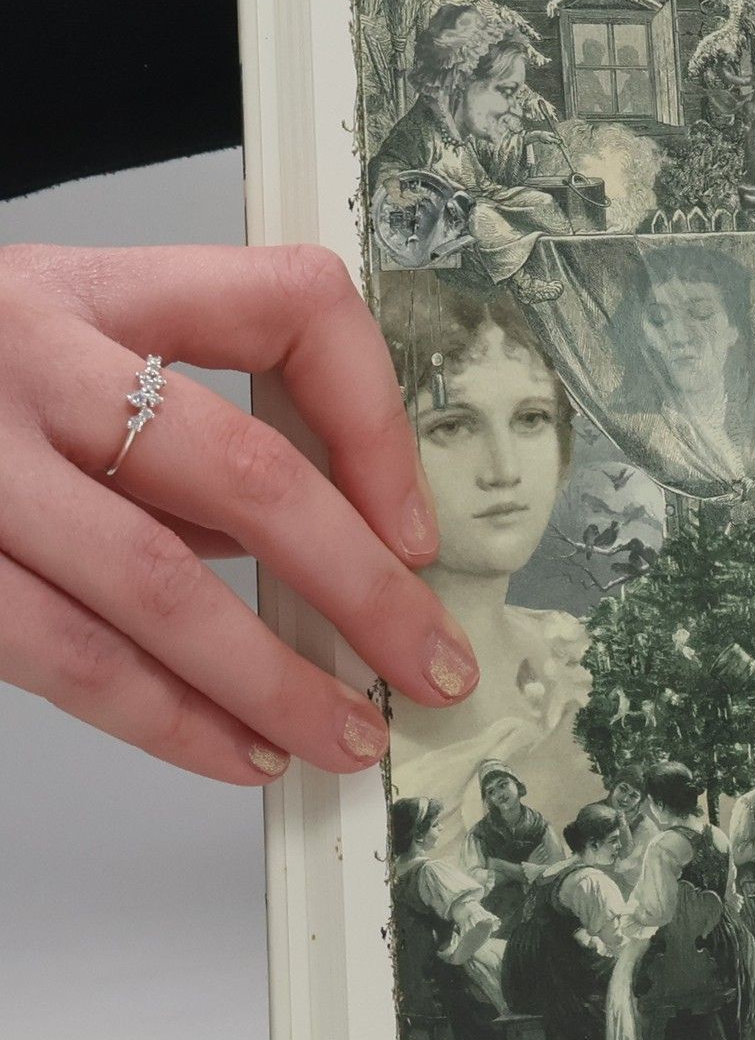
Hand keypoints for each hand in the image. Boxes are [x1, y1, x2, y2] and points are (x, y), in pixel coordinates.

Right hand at [0, 244, 479, 784]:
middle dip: (364, 589)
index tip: (417, 525)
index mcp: (93, 286)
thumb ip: (172, 432)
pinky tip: (239, 752)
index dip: (380, 422)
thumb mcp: (55, 348)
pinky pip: (64, 655)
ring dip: (276, 682)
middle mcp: (31, 359)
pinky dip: (169, 720)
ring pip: (161, 586)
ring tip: (351, 736)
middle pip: (249, 474)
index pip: (292, 307)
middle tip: (429, 662)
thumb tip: (322, 554)